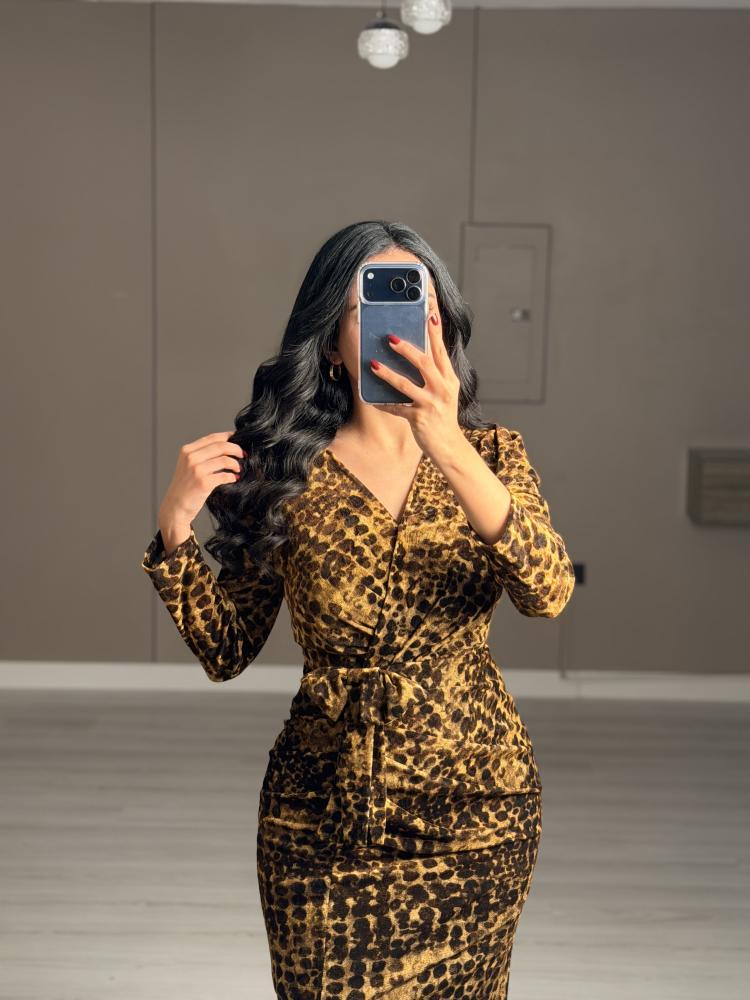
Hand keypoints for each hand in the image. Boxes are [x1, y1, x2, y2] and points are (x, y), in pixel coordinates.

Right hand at [159, 430, 245, 526]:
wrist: (175, 506)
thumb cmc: (184, 487)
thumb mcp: (188, 465)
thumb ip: (202, 455)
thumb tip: (226, 448)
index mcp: (187, 450)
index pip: (212, 437)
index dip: (228, 436)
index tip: (238, 438)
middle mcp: (191, 458)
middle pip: (221, 446)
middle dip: (236, 449)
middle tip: (243, 454)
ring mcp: (197, 470)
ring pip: (225, 460)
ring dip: (235, 464)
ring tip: (238, 469)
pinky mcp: (204, 483)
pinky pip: (225, 475)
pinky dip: (232, 476)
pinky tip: (234, 478)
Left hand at [369, 310, 462, 458]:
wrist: (449, 446)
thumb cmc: (443, 415)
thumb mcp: (445, 392)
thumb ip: (435, 374)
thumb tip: (416, 353)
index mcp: (449, 379)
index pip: (442, 350)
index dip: (436, 331)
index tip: (430, 313)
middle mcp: (442, 389)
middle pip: (425, 363)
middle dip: (407, 349)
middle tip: (390, 338)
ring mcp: (431, 404)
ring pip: (406, 385)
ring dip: (388, 373)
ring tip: (373, 364)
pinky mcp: (419, 419)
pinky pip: (397, 408)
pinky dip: (384, 403)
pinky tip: (372, 399)